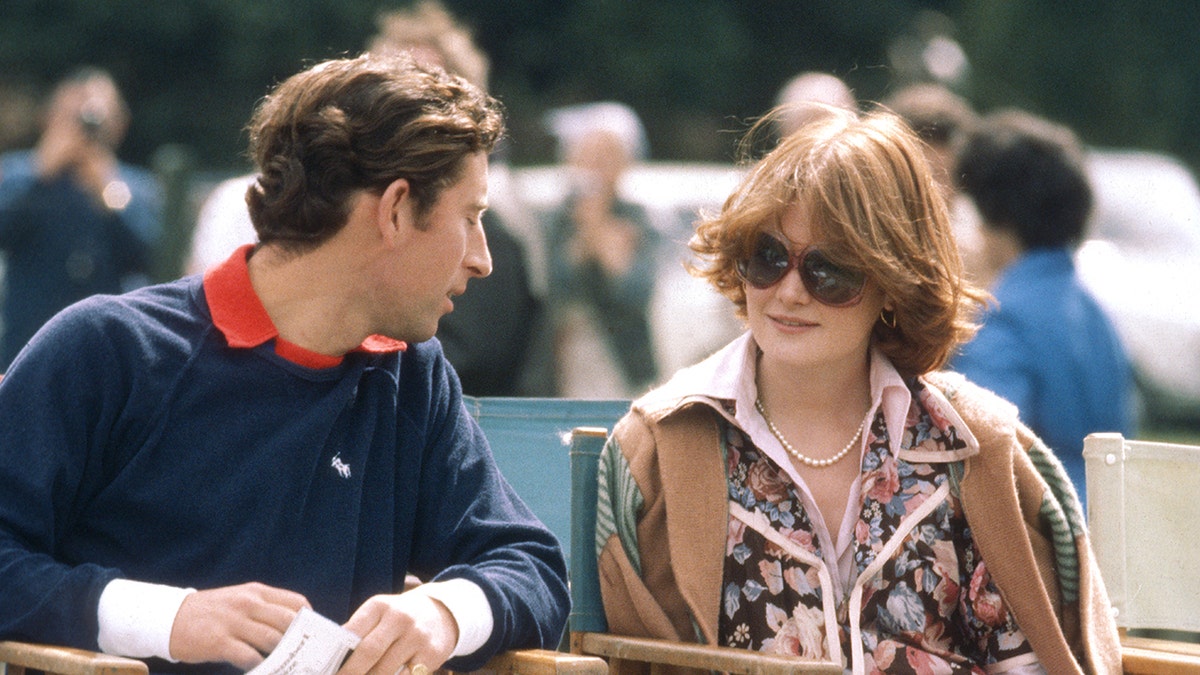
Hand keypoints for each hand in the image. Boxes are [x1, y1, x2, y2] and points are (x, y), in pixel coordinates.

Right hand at [169, 582, 309, 669]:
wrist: (171, 617)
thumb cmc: (212, 611)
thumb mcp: (240, 599)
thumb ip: (265, 607)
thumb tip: (293, 624)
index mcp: (256, 592)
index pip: (296, 602)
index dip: (309, 619)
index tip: (312, 634)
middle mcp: (248, 604)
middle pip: (287, 621)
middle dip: (299, 639)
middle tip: (305, 654)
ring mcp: (234, 622)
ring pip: (271, 639)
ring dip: (281, 654)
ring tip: (287, 664)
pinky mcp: (220, 642)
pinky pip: (248, 656)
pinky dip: (259, 666)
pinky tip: (262, 670)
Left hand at [337, 592, 458, 674]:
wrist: (441, 613)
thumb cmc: (398, 618)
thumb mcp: (379, 614)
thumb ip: (358, 632)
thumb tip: (331, 659)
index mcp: (379, 606)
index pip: (352, 631)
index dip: (336, 655)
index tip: (326, 670)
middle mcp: (400, 618)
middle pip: (369, 652)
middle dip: (350, 673)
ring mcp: (417, 637)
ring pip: (387, 670)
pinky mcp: (432, 654)